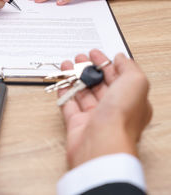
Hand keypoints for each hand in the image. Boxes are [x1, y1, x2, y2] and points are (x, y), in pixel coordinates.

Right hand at [58, 49, 151, 168]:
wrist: (101, 143)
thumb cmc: (121, 117)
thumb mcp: (135, 82)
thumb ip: (128, 67)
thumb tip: (120, 58)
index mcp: (132, 101)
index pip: (118, 77)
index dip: (106, 63)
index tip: (94, 53)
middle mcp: (113, 110)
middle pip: (99, 84)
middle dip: (88, 68)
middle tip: (78, 58)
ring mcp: (94, 117)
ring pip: (83, 92)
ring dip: (74, 77)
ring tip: (66, 65)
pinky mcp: (77, 124)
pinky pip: (68, 104)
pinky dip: (64, 92)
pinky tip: (61, 82)